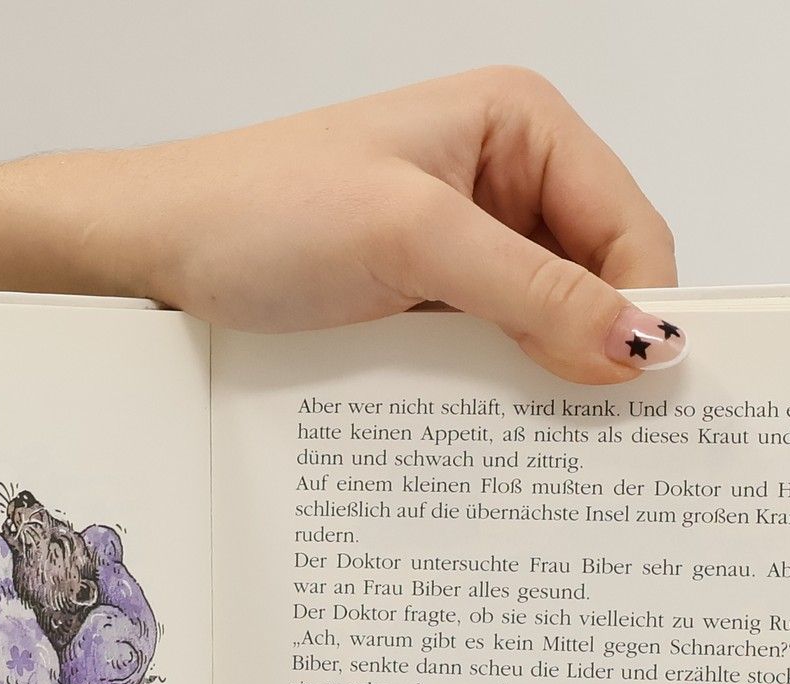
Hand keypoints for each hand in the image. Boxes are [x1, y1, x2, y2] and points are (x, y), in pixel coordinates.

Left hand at [0, 68, 681, 384]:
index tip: (642, 402)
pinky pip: (486, 358)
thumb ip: (532, 291)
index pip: (630, 229)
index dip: (642, 314)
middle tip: (600, 448)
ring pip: (542, 332)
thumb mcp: (411, 240)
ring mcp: (460, 248)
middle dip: (595, 358)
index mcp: (520, 125)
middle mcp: (501, 180)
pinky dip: (490, 398)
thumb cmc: (257, 212)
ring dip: (539, 388)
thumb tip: (642, 342)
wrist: (147, 254)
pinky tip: (482, 438)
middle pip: (595, 285)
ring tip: (538, 452)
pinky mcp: (421, 304)